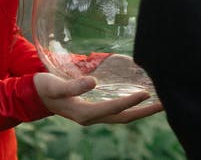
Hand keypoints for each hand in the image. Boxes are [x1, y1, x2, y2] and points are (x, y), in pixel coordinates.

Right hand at [34, 72, 162, 124]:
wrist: (35, 96)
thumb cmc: (44, 88)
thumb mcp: (54, 85)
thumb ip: (73, 85)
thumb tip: (94, 82)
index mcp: (84, 114)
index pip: (113, 109)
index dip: (130, 101)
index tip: (146, 93)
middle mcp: (92, 117)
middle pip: (124, 118)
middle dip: (145, 112)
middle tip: (165, 103)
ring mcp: (94, 115)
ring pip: (123, 116)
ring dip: (141, 110)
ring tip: (159, 101)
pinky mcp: (95, 109)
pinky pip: (118, 110)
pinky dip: (131, 105)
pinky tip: (140, 97)